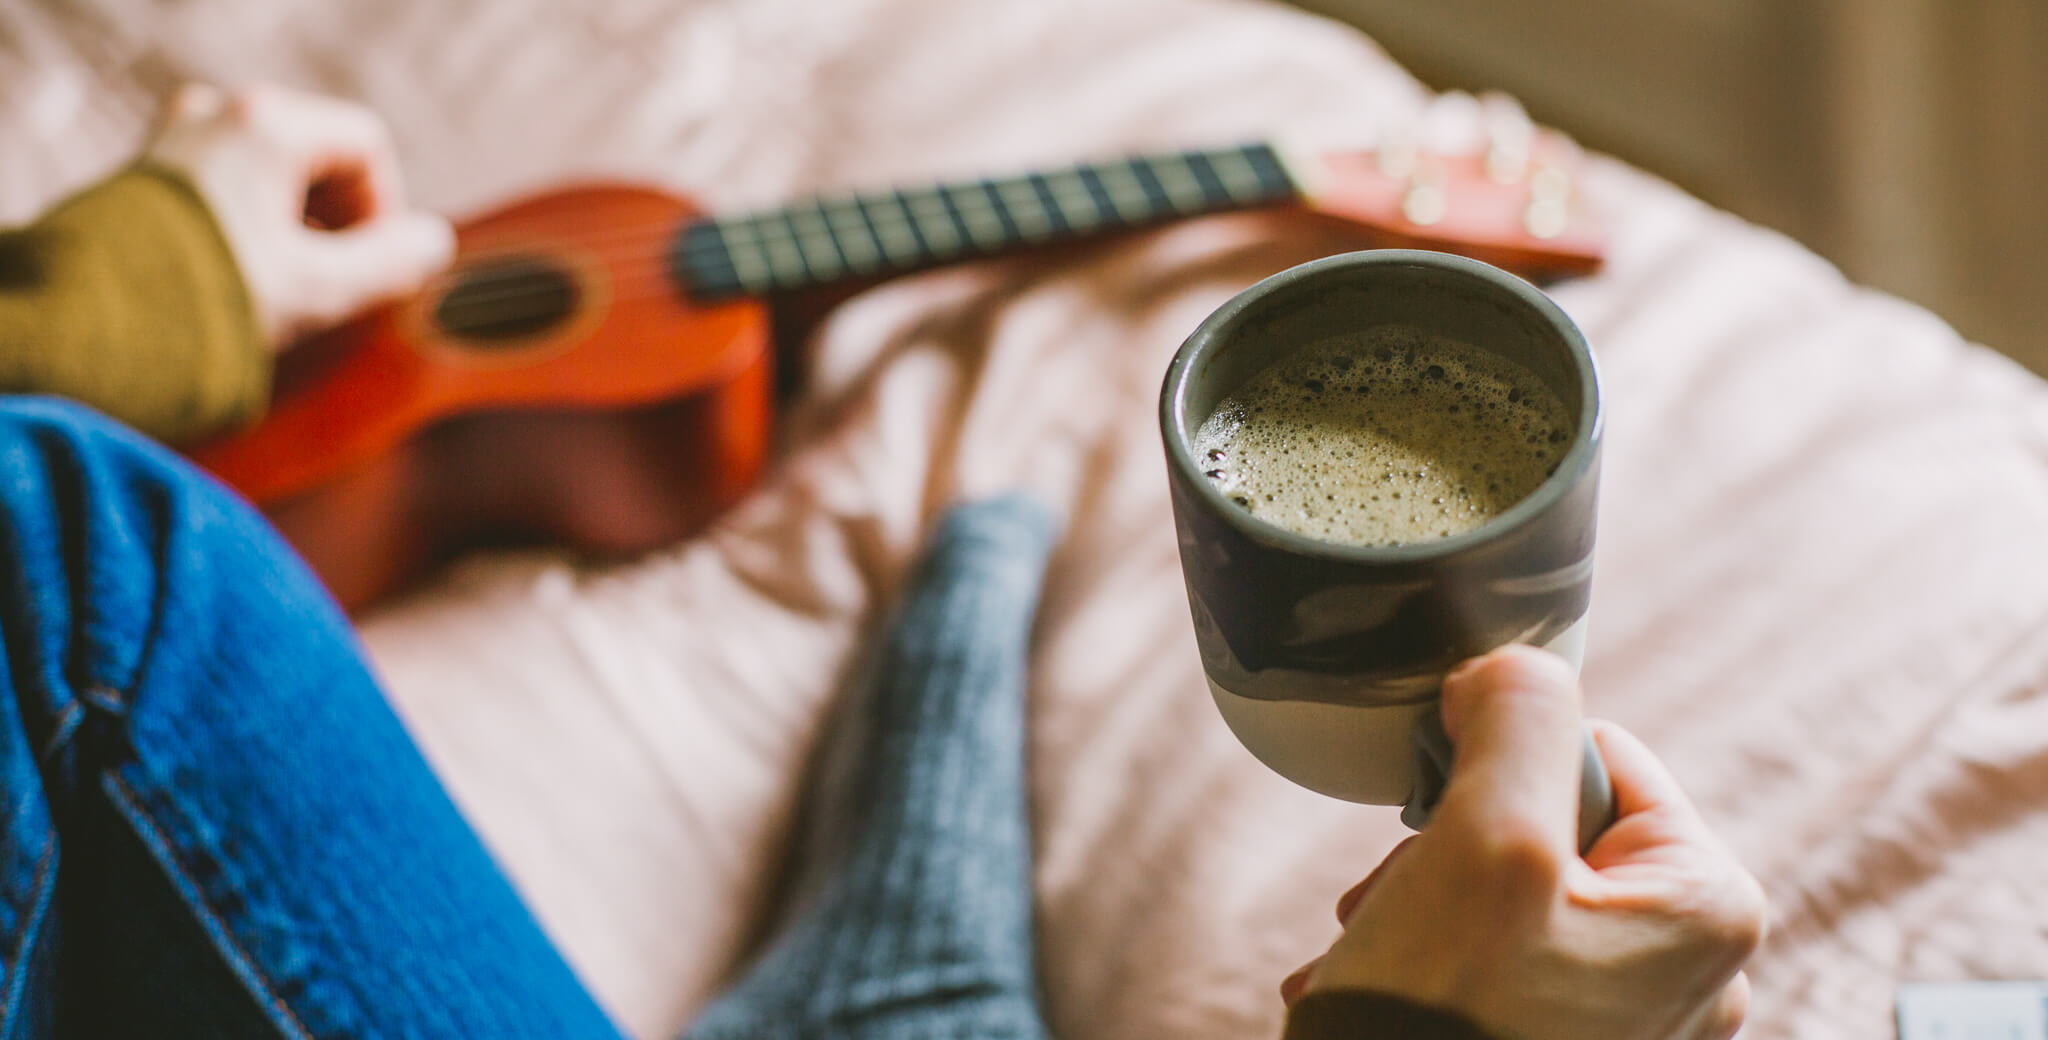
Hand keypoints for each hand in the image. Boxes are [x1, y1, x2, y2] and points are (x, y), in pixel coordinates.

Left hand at [146, 83, 453, 346]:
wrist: (90, 327)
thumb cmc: (209, 302)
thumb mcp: (320, 289)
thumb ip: (391, 264)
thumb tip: (432, 243)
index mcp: (268, 126)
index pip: (365, 146)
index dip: (385, 208)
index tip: (372, 266)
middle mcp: (219, 114)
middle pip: (318, 156)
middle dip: (337, 219)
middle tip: (330, 281)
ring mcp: (177, 138)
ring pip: (271, 171)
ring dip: (294, 224)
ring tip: (283, 285)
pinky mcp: (149, 172)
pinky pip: (226, 181)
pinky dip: (249, 221)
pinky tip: (240, 275)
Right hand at [1282, 646, 1766, 1039]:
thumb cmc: (1445, 1015)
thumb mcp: (1484, 837)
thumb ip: (1516, 719)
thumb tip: (1508, 667)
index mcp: (1706, 900)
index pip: (1596, 753)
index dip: (1496, 771)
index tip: (1438, 831)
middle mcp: (1696, 966)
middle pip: (1552, 827)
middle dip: (1451, 851)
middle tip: (1396, 905)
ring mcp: (1637, 1021)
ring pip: (1516, 895)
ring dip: (1426, 909)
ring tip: (1377, 954)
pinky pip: (1507, 968)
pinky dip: (1434, 965)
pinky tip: (1380, 992)